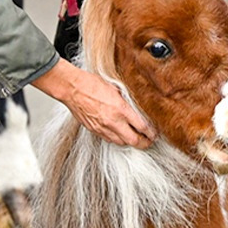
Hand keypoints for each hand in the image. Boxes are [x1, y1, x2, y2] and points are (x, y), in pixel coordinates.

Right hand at [32, 59, 156, 148]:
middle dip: (144, 143)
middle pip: (134, 141)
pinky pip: (109, 139)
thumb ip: (128, 100)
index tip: (155, 133)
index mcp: (121, 109)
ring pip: (122, 143)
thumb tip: (138, 108)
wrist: (72, 88)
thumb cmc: (91, 84)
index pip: (142, 127)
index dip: (151, 133)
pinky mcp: (94, 130)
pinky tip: (120, 134)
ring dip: (130, 141)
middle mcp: (113, 121)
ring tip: (136, 138)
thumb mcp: (116, 88)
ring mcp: (103, 128)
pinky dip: (117, 139)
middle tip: (149, 141)